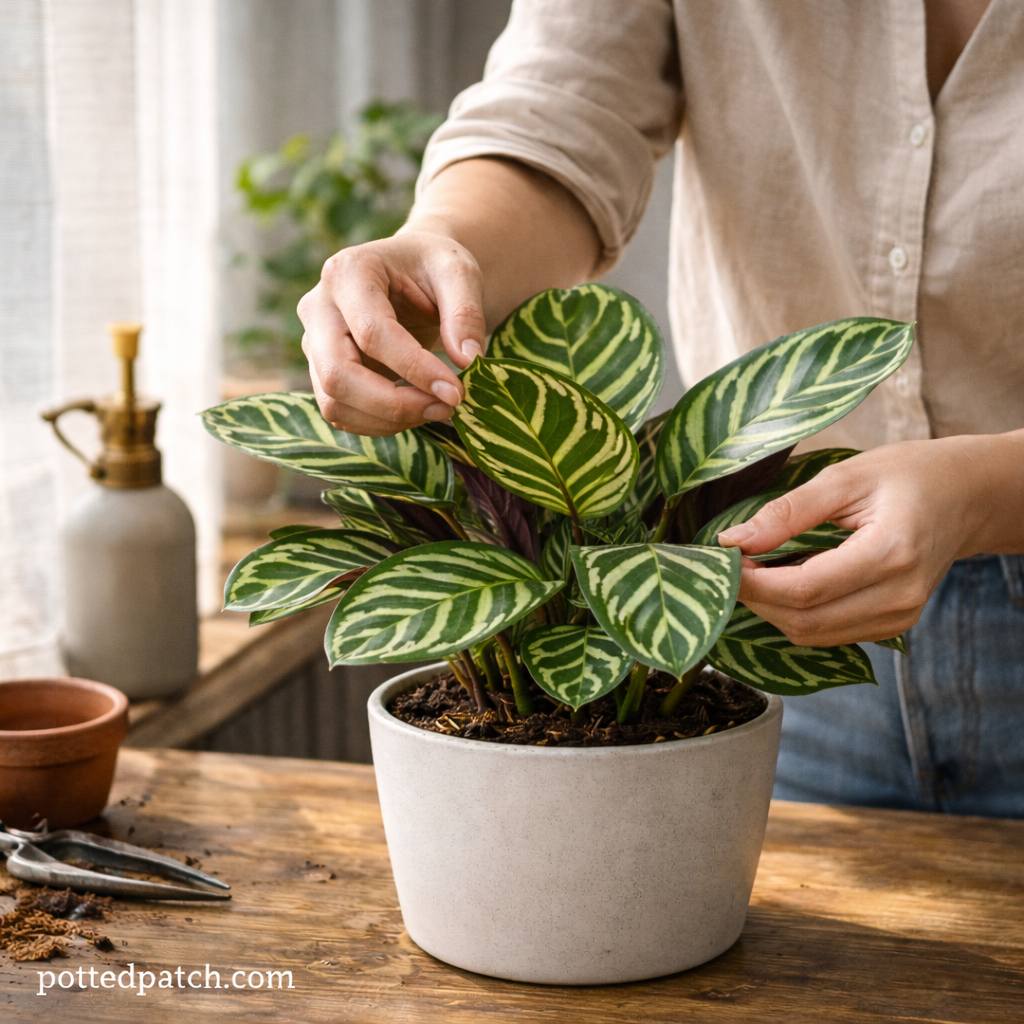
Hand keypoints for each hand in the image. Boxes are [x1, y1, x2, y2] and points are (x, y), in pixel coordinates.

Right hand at [298, 231, 485, 435]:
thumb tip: (468, 361)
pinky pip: (341, 413)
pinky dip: (380, 424)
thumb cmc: (433, 267)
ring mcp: (314, 344)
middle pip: (338, 374)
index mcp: (347, 272)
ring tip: (438, 409)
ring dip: (388, 420)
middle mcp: (318, 308)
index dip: (415, 369)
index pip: (372, 333)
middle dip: (394, 404)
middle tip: (446, 407)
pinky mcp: (323, 372)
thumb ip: (465, 313)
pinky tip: (418, 411)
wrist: (413, 272)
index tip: (456, 391)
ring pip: (334, 403)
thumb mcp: (458, 272)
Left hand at [716, 434, 1022, 645]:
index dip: (753, 583)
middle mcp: (899, 596)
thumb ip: (786, 512)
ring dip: (771, 610)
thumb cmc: (907, 475)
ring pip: (812, 636)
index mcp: (891, 554)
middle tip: (728, 565)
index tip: (722, 560)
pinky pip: (828, 634)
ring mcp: (899, 618)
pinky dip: (795, 614)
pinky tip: (781, 583)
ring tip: (751, 572)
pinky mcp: (892, 625)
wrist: (965, 496)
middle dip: (755, 599)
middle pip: (803, 621)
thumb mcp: (844, 477)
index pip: (803, 589)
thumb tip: (733, 542)